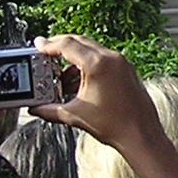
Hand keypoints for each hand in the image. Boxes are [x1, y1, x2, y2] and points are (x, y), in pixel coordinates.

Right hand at [33, 34, 177, 177]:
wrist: (141, 135)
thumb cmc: (115, 126)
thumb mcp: (75, 116)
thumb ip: (50, 110)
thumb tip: (36, 108)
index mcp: (98, 65)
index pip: (67, 46)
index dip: (49, 45)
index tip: (38, 45)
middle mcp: (111, 58)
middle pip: (79, 42)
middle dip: (60, 47)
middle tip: (46, 54)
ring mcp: (121, 63)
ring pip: (91, 50)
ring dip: (74, 59)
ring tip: (61, 78)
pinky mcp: (126, 70)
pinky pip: (102, 59)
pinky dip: (88, 65)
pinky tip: (79, 83)